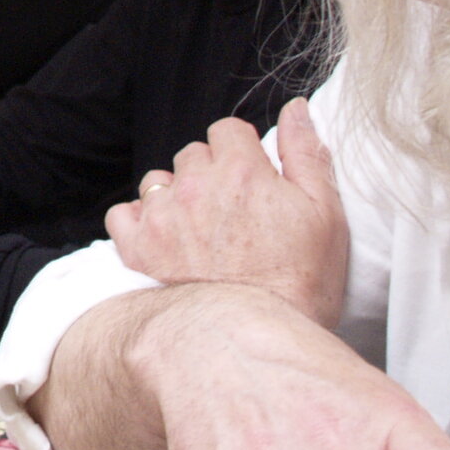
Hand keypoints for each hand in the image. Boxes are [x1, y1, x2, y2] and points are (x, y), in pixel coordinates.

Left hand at [110, 100, 349, 326]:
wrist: (257, 340)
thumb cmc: (300, 283)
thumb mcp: (325, 215)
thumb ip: (306, 154)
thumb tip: (296, 109)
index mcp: (241, 170)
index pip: (227, 130)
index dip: (240, 153)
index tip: (251, 180)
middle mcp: (195, 185)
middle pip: (193, 155)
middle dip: (210, 175)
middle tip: (232, 215)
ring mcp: (162, 215)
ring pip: (158, 182)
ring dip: (174, 198)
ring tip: (200, 234)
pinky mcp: (137, 246)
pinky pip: (124, 214)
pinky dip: (140, 223)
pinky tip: (164, 242)